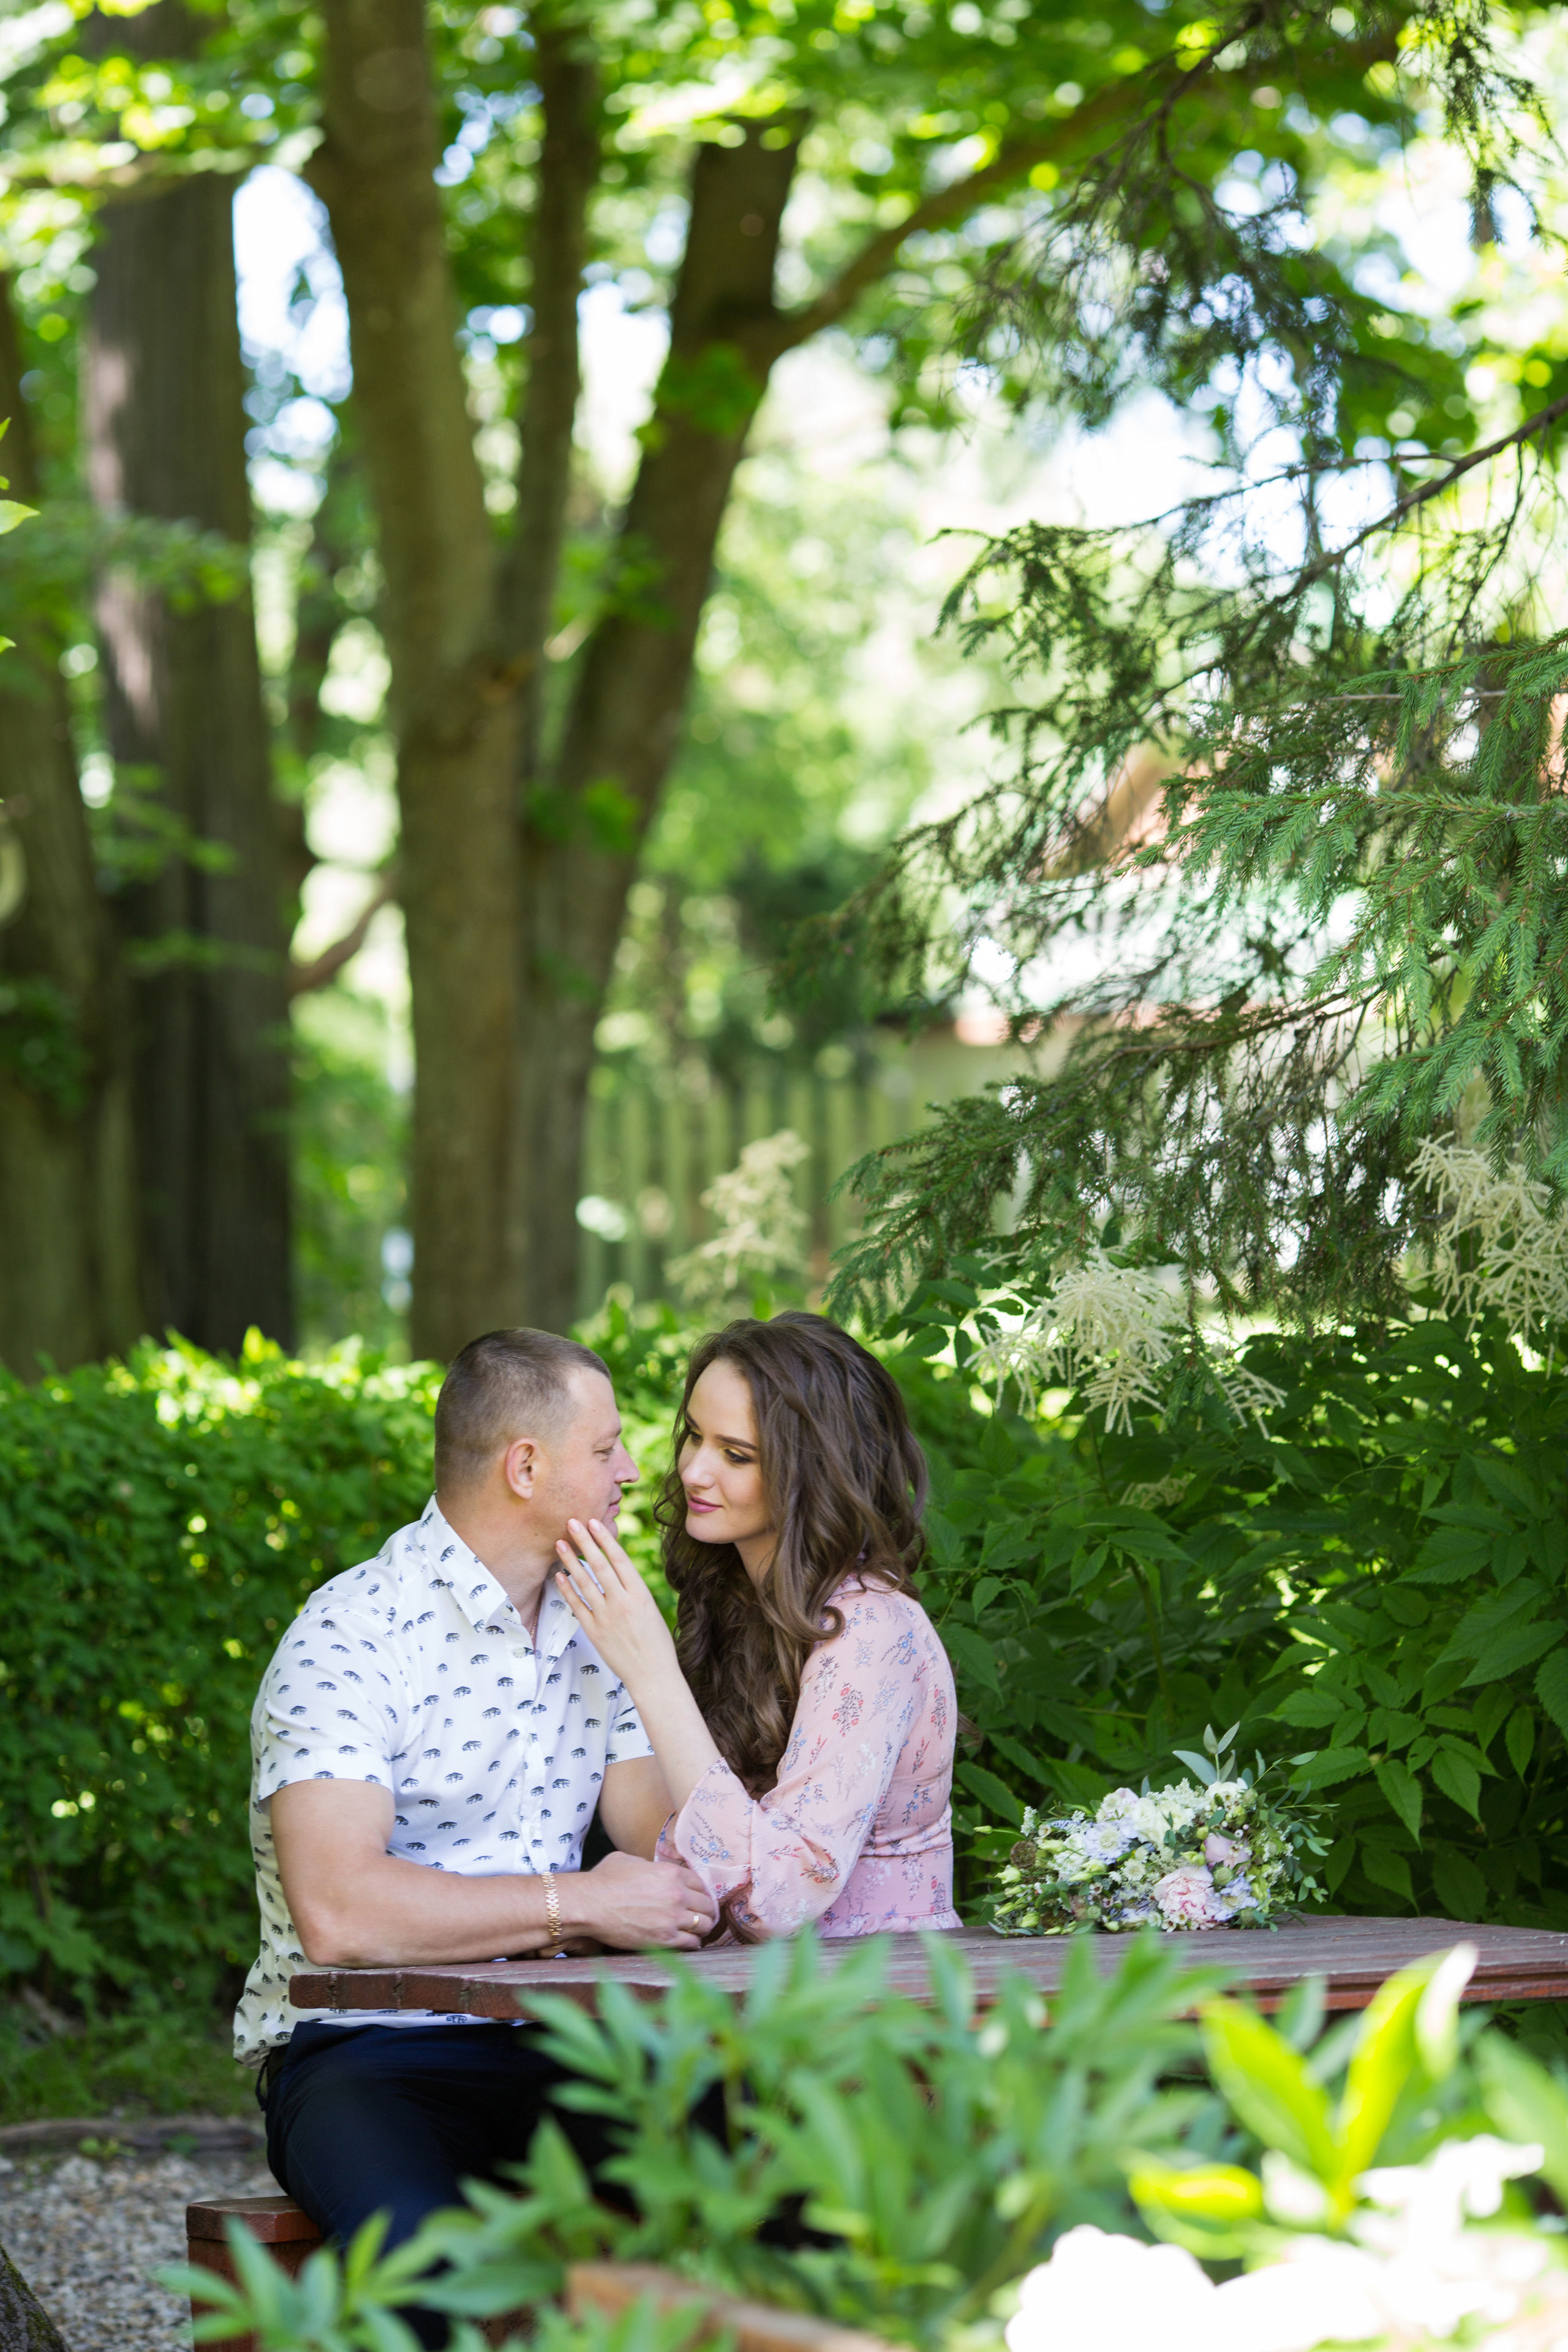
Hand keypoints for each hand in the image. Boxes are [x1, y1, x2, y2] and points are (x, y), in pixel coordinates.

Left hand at [554, 1516, 678, 1692]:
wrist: (653, 1675)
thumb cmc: (656, 1643)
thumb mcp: (651, 1610)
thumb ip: (633, 1591)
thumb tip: (617, 1571)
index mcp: (641, 1594)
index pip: (619, 1559)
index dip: (604, 1539)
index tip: (593, 1522)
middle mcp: (622, 1602)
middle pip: (599, 1565)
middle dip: (583, 1541)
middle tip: (571, 1523)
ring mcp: (606, 1617)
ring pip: (584, 1582)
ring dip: (570, 1561)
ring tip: (560, 1544)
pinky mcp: (594, 1632)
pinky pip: (577, 1606)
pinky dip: (567, 1590)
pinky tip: (559, 1576)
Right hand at [566, 1850, 718, 1949]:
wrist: (590, 1904)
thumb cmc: (604, 1880)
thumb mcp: (629, 1860)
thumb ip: (649, 1865)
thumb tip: (652, 1870)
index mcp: (670, 1872)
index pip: (700, 1883)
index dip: (701, 1891)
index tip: (699, 1898)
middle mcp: (677, 1894)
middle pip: (707, 1905)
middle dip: (706, 1910)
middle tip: (702, 1916)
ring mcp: (673, 1918)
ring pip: (704, 1925)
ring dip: (702, 1928)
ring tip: (697, 1930)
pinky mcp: (665, 1939)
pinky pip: (692, 1943)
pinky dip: (693, 1944)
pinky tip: (688, 1942)